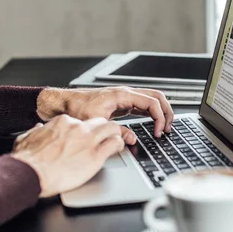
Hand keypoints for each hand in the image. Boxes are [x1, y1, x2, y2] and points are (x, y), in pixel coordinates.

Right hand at [11, 115, 124, 196]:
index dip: (86, 130)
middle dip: (104, 128)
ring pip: (112, 128)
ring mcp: (88, 140)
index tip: (86, 137)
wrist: (30, 173)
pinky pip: (115, 144)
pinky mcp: (96, 156)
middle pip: (100, 121)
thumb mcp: (26, 138)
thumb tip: (38, 128)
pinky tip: (118, 149)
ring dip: (115, 134)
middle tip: (105, 137)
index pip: (82, 121)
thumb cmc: (28, 161)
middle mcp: (77, 128)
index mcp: (63, 123)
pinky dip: (119, 145)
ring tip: (116, 141)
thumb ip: (35, 131)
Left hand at [36, 87, 173, 142]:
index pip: (152, 102)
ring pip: (152, 99)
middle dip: (167, 112)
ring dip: (161, 112)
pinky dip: (152, 114)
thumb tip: (132, 138)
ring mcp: (125, 97)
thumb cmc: (77, 109)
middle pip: (157, 97)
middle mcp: (126, 93)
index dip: (160, 118)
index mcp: (122, 94)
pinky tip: (152, 125)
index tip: (158, 132)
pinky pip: (143, 105)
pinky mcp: (122, 103)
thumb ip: (116, 131)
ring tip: (163, 128)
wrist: (64, 104)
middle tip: (168, 129)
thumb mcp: (97, 122)